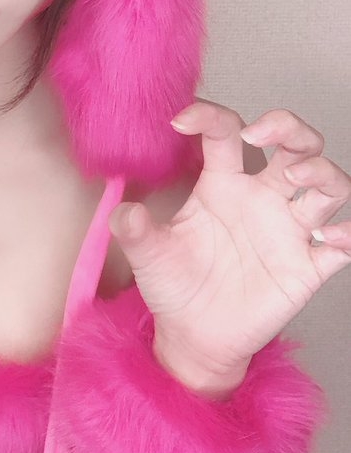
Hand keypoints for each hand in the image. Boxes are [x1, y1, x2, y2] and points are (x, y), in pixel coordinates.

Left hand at [109, 101, 350, 384]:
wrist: (193, 336)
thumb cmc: (174, 285)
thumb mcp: (148, 256)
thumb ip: (135, 231)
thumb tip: (123, 212)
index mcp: (221, 184)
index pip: (225, 133)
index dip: (209, 116)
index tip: (182, 120)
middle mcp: (261, 197)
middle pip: (294, 142)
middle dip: (289, 127)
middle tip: (262, 134)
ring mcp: (288, 228)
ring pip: (328, 184)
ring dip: (321, 171)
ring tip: (295, 176)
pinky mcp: (308, 265)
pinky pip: (343, 244)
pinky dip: (347, 235)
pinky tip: (331, 238)